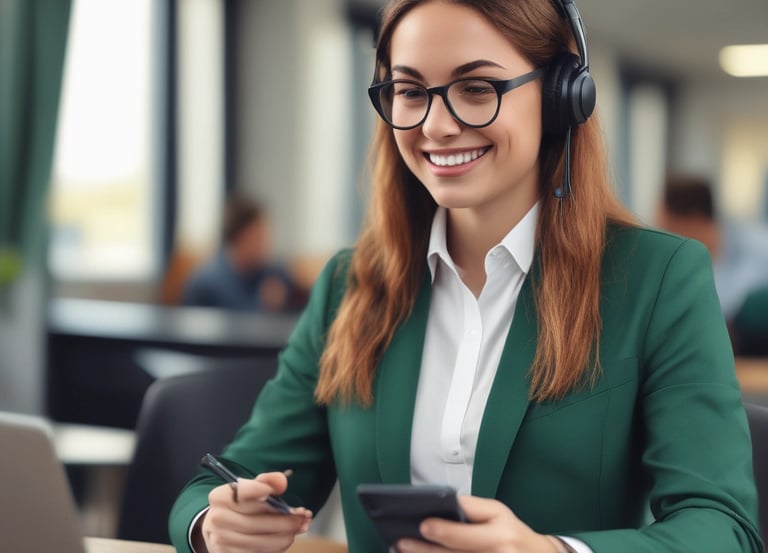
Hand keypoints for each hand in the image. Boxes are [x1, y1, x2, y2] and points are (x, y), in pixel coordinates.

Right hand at [197, 471, 312, 552]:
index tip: (283, 490)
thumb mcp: (250, 488)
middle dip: (285, 520)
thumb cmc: (241, 506)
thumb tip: (282, 482)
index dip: (264, 490)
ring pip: (260, 541)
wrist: (220, 528)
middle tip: (304, 516)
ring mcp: (220, 540)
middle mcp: (216, 519)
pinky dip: (277, 547)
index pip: (244, 492)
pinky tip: (287, 538)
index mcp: (220, 496)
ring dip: (285, 536)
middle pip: (256, 522)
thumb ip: (267, 481)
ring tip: (299, 528)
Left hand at [395, 495, 558, 552]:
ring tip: (403, 551)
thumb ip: (471, 508)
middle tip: (401, 542)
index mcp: (500, 535)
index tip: (423, 525)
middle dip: (424, 549)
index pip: (466, 534)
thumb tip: (439, 504)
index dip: (443, 530)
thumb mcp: (499, 513)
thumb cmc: (513, 533)